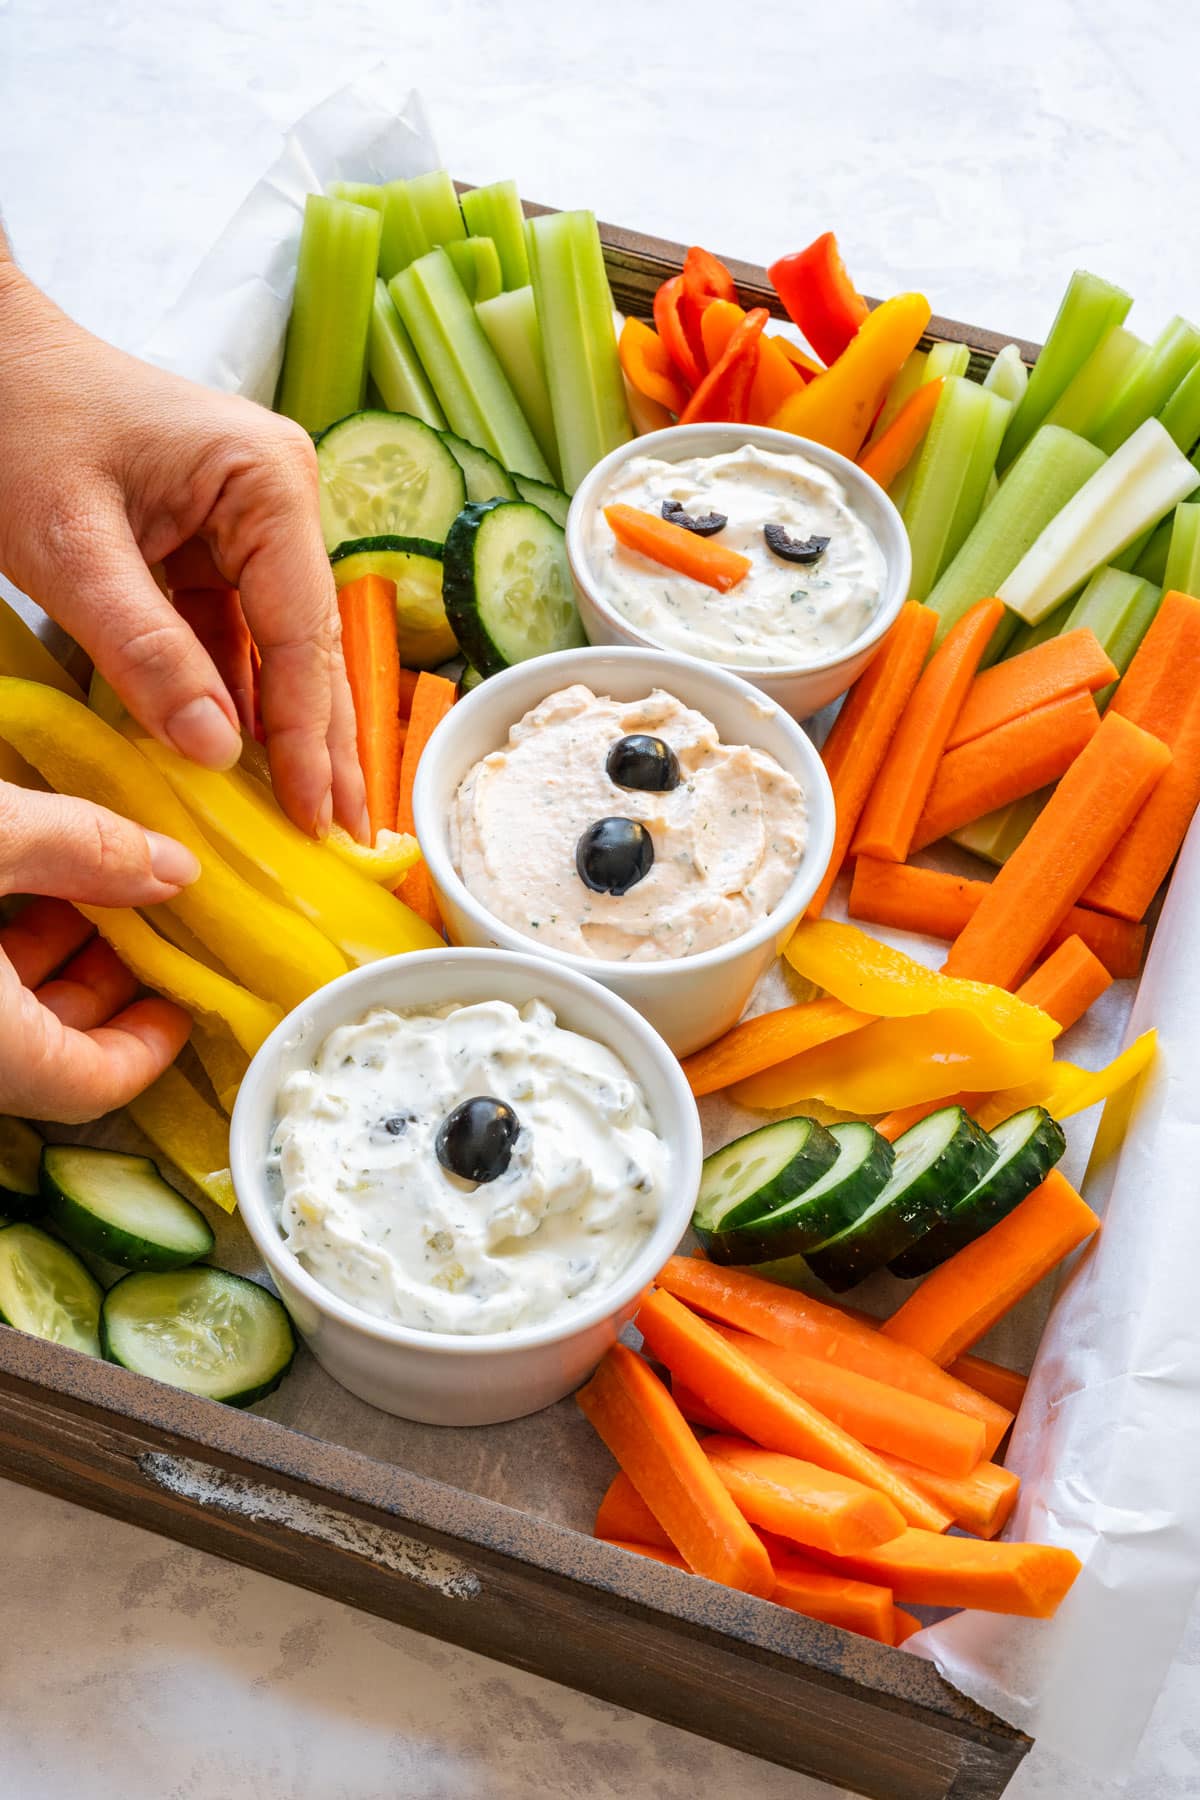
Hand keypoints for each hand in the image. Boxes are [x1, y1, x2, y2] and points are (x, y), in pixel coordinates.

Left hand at [0, 257, 366, 840]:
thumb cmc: (16, 419)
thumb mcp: (68, 544)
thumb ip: (144, 649)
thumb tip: (216, 753)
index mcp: (268, 481)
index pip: (300, 631)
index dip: (306, 733)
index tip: (315, 816)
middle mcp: (279, 500)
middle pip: (309, 647)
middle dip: (321, 743)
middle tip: (344, 837)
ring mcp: (249, 524)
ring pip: (277, 650)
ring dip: (285, 731)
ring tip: (313, 814)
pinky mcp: (214, 546)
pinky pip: (233, 637)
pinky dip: (236, 698)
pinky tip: (250, 760)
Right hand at [0, 784, 194, 1121]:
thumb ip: (78, 848)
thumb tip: (174, 869)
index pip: (88, 1085)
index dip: (149, 1046)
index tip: (183, 999)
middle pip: (45, 1054)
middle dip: (102, 986)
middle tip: (143, 919)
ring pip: (2, 1023)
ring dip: (42, 965)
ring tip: (78, 887)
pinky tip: (10, 884)